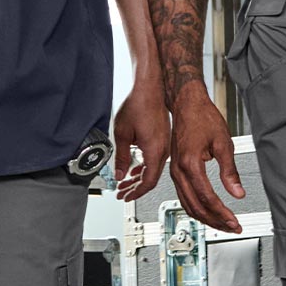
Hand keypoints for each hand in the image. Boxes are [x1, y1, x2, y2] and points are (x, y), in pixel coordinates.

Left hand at [112, 82, 170, 201]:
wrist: (150, 88)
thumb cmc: (139, 104)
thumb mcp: (122, 134)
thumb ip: (121, 158)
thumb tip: (120, 175)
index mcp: (155, 151)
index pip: (148, 182)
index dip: (136, 193)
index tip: (126, 197)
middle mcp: (163, 150)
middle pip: (151, 178)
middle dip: (135, 188)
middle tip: (122, 193)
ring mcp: (165, 145)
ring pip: (153, 169)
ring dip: (139, 177)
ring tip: (126, 183)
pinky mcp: (163, 139)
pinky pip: (155, 159)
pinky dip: (144, 167)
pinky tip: (136, 168)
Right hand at [168, 83, 244, 233]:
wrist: (185, 104)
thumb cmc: (202, 116)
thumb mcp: (223, 142)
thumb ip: (230, 171)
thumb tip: (237, 192)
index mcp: (190, 163)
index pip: (207, 197)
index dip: (222, 212)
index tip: (234, 221)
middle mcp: (178, 170)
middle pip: (196, 206)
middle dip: (215, 220)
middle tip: (232, 227)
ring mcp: (174, 171)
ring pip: (187, 204)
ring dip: (205, 217)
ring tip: (222, 223)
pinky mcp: (175, 170)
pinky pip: (184, 196)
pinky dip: (196, 207)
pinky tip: (208, 211)